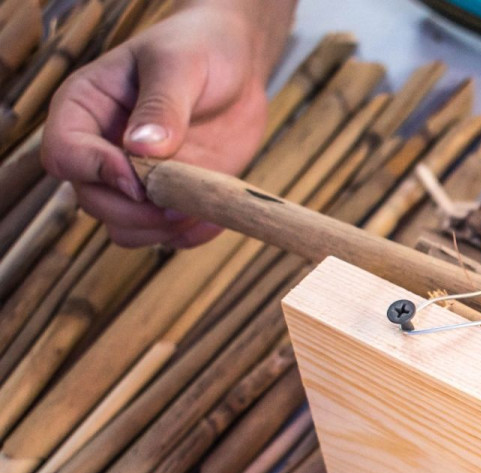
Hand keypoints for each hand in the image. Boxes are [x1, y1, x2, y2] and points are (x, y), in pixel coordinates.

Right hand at [41, 6, 269, 247]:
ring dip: (159, 231)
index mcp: (85, 108)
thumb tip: (141, 148)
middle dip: (133, 212)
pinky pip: (167, 234)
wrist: (237, 66)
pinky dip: (189, 235)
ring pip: (124, 228)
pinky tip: (215, 218)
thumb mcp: (178, 63)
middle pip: (93, 201)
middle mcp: (102, 148)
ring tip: (199, 210)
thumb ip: (161, 104)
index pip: (63, 152)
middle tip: (178, 204)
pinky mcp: (171, 196)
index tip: (138, 178)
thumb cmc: (198, 48)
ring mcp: (137, 178)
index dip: (94, 171)